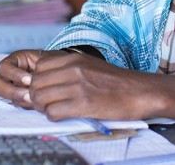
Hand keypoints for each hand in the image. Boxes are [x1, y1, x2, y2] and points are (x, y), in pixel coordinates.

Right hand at [0, 49, 54, 107]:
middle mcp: (8, 75)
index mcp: (14, 61)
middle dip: (13, 91)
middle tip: (29, 95)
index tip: (30, 80)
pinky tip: (37, 103)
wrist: (61, 71)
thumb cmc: (53, 62)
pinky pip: (16, 104)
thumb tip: (33, 82)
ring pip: (6, 97)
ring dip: (20, 99)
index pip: (4, 67)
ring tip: (35, 100)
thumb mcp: (46, 60)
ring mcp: (12, 88)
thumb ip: (39, 67)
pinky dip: (26, 105)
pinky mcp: (18, 98)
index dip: (15, 75)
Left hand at [27, 52, 154, 121]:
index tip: (44, 88)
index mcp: (73, 58)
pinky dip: (53, 116)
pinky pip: (53, 112)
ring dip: (43, 107)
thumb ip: (67, 68)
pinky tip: (63, 115)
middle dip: (36, 96)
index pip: (38, 67)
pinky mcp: (83, 104)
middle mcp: (73, 69)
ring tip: (54, 109)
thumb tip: (44, 79)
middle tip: (45, 103)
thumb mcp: (89, 65)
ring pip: (40, 98)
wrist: (140, 91)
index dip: (36, 80)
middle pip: (35, 84)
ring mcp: (77, 86)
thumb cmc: (115, 81)